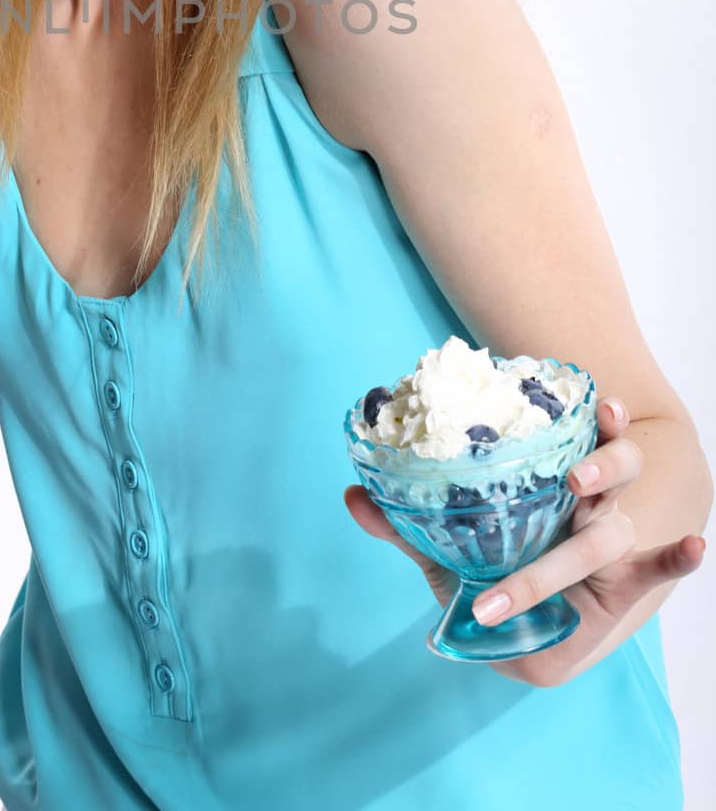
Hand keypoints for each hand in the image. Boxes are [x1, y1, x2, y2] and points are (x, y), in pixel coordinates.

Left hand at [343, 397, 705, 685]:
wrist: (546, 631)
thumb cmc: (501, 579)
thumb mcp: (456, 555)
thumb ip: (409, 529)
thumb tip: (353, 497)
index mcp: (548, 485)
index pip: (571, 440)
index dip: (587, 421)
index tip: (598, 401)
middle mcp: (587, 501)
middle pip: (606, 467)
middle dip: (595, 458)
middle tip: (571, 468)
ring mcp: (611, 541)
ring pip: (621, 508)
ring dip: (614, 487)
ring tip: (590, 483)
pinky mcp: (629, 585)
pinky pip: (659, 568)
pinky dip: (678, 558)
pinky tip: (696, 545)